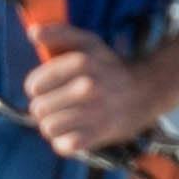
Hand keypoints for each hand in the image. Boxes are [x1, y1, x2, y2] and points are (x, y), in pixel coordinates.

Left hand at [21, 17, 162, 159]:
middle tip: (57, 105)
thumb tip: (32, 32)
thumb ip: (59, 33)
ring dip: (52, 126)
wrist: (146, 90)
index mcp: (81, 62)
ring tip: (63, 119)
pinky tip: (73, 132)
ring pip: (49, 128)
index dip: (35, 88)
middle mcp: (88, 86)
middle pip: (38, 109)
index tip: (44, 88)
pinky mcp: (100, 133)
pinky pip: (64, 145)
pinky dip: (64, 142)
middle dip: (43, 109)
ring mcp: (95, 111)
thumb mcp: (87, 43)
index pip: (34, 85)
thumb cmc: (108, 67)